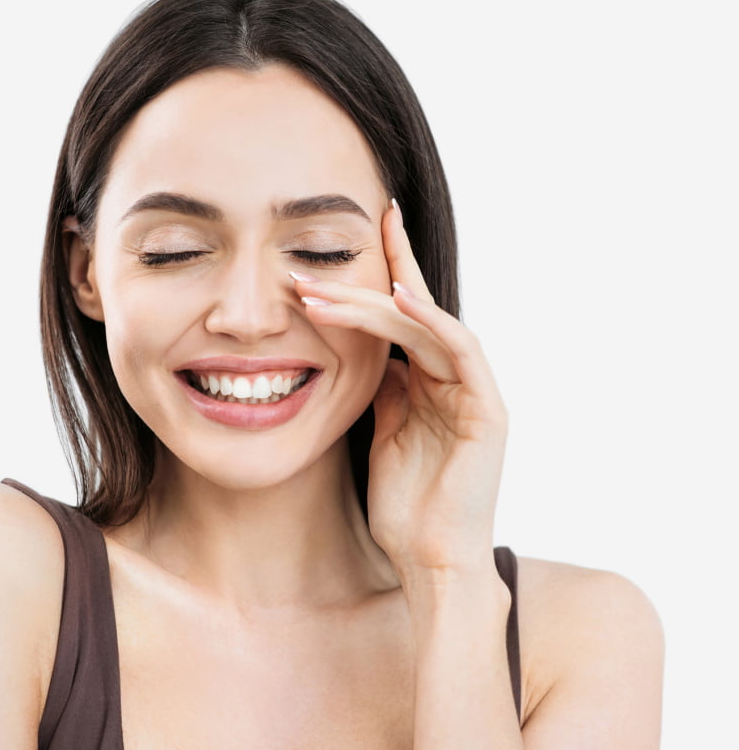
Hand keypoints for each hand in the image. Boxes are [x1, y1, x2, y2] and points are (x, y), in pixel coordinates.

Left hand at [291, 199, 507, 584]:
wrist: (431, 560)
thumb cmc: (404, 505)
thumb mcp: (381, 432)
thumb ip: (380, 389)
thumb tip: (360, 350)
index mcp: (429, 382)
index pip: (402, 317)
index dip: (380, 273)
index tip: (345, 237)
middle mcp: (454, 378)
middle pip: (410, 312)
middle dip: (361, 284)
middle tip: (307, 270)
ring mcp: (474, 390)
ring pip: (426, 324)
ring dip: (377, 302)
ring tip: (326, 291)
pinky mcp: (489, 408)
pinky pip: (461, 350)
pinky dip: (431, 321)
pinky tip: (399, 299)